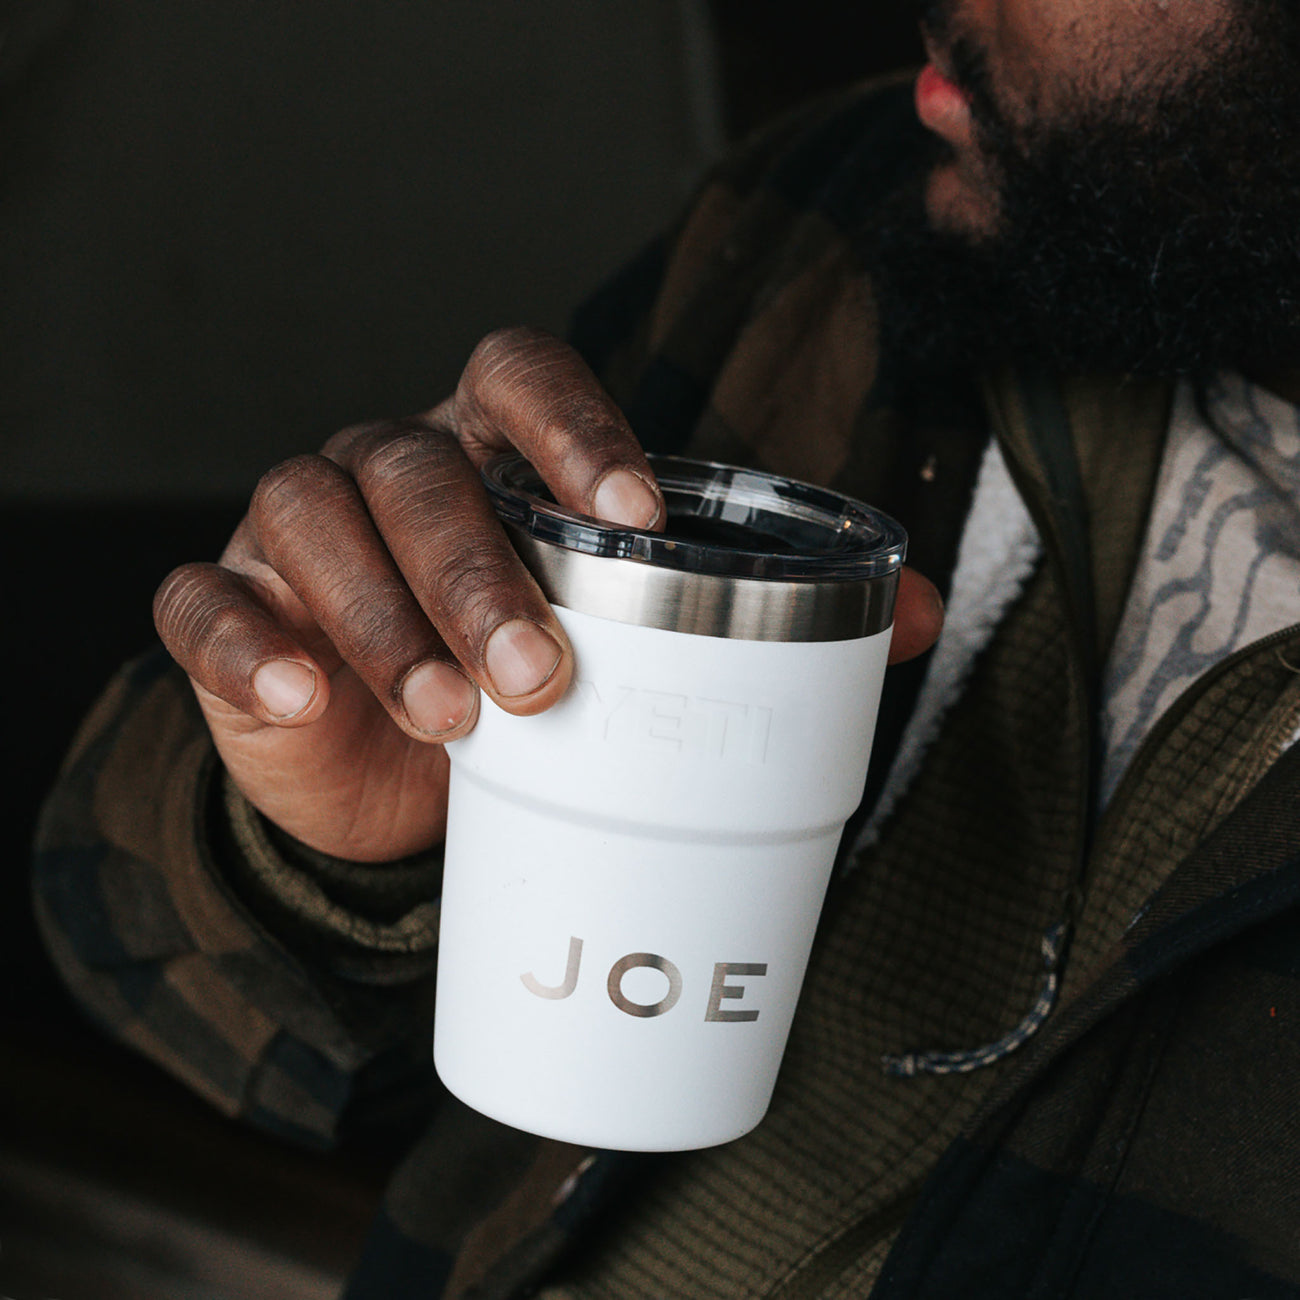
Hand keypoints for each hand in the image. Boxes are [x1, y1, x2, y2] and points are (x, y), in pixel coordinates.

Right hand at [154, 327, 943, 862]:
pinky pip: (204, 606)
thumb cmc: (531, 688)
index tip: (634, 514)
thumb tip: (919, 617)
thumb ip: (768, 617)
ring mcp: (297, 536)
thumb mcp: (633, 647)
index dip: (571, 423)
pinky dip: (243, 646)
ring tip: (451, 717)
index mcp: (491, 450)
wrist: (404, 780)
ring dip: (381, 614)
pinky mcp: (233, 613)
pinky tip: (296, 700)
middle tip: (546, 674)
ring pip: (313, 517)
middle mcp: (390, 469)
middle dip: (480, 566)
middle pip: (419, 467)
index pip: (516, 376)